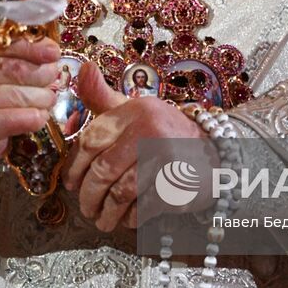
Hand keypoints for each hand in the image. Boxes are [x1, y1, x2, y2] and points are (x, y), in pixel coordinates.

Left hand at [64, 62, 204, 231]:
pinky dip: (130, 218)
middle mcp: (151, 130)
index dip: (74, 166)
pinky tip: (127, 219)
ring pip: (121, 193)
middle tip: (86, 208)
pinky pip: (143, 207)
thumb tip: (84, 68)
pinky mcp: (178, 184)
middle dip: (89, 195)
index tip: (71, 183)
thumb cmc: (164, 133)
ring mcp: (166, 158)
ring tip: (102, 219)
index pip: (91, 140)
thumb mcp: (136, 111)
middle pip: (103, 171)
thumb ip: (104, 97)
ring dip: (107, 212)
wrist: (216, 152)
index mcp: (136, 111)